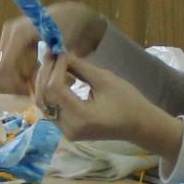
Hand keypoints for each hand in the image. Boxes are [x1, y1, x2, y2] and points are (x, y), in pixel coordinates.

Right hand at [0, 1, 106, 92]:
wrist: (73, 15)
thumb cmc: (70, 32)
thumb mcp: (60, 52)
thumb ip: (45, 70)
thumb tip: (33, 89)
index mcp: (20, 33)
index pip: (5, 66)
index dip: (15, 85)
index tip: (30, 94)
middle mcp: (10, 32)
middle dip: (12, 85)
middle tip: (29, 94)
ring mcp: (8, 34)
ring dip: (12, 80)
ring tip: (30, 87)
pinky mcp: (10, 38)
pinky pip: (4, 62)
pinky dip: (13, 74)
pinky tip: (29, 79)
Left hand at [36, 53, 183, 164]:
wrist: (139, 125)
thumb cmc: (128, 101)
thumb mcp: (105, 79)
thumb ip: (80, 67)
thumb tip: (61, 53)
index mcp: (82, 117)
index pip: (56, 88)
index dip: (55, 67)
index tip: (61, 51)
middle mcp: (69, 128)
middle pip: (45, 97)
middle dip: (46, 73)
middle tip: (52, 54)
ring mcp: (67, 131)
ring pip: (44, 103)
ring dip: (45, 82)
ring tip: (54, 64)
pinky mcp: (67, 130)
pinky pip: (51, 109)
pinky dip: (50, 92)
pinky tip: (59, 78)